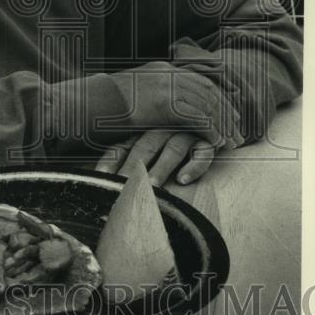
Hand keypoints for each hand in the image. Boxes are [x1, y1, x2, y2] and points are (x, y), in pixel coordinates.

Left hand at [94, 129, 228, 186]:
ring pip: (173, 149)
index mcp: (143, 132)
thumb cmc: (173, 145)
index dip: (112, 161)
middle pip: (146, 147)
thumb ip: (127, 160)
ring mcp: (187, 134)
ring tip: (152, 187)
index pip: (124, 145)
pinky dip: (193, 166)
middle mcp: (164, 130)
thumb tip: (102, 179)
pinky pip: (202, 153)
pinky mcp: (210, 142)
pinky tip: (183, 180)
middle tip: (125, 186)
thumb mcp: (148, 151)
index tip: (101, 178)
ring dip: (162, 168)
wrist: (213, 127)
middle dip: (134, 167)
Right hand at [109, 61, 243, 148]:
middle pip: (208, 92)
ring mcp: (166, 88)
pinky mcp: (164, 105)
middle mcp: (168, 75)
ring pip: (207, 105)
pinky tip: (217, 143)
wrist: (87, 103)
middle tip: (238, 131)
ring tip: (232, 142)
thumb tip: (160, 107)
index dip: (219, 98)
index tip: (231, 113)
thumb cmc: (104, 104)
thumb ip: (151, 95)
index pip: (200, 81)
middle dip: (227, 112)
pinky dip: (211, 131)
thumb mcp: (133, 93)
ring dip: (223, 124)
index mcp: (162, 70)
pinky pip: (197, 118)